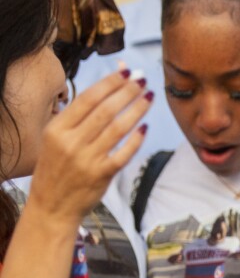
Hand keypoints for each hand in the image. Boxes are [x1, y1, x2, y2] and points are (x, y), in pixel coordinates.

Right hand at [27, 69, 148, 227]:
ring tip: (149, 96)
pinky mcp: (102, 175)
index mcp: (57, 129)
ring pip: (118, 128)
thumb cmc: (57, 168)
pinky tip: (145, 127)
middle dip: (127, 91)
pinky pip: (124, 153)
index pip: (88, 98)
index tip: (127, 71)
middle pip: (105, 110)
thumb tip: (105, 88)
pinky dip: (136, 139)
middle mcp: (71, 142)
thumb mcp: (56, 139)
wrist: (51, 206)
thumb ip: (78, 116)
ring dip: (137, 109)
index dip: (110, 83)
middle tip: (143, 79)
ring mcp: (87, 159)